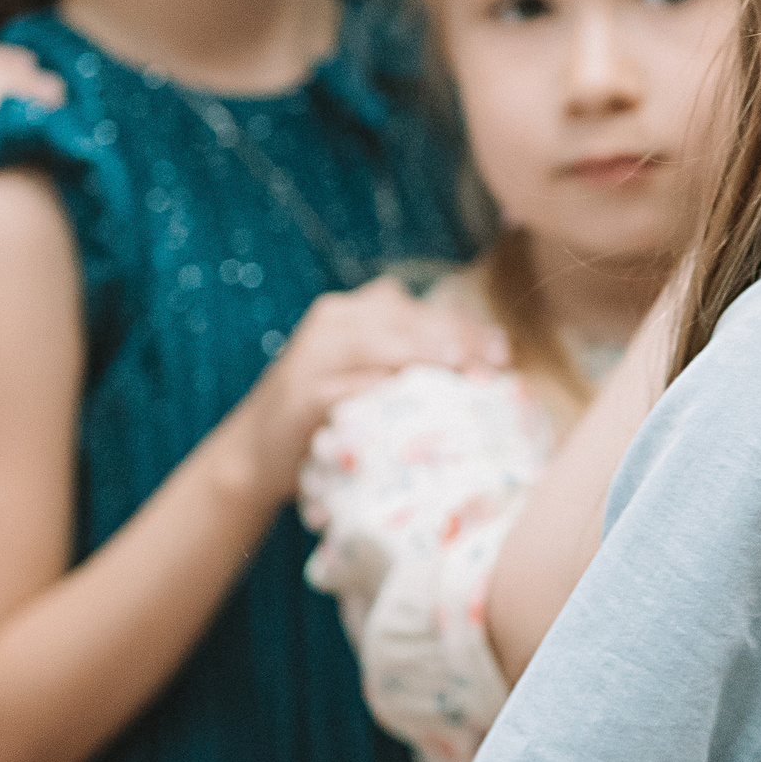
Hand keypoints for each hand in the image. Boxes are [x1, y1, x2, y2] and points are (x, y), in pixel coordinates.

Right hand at [240, 279, 504, 504]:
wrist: (257, 451)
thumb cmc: (333, 414)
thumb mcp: (373, 376)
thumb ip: (415, 360)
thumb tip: (488, 365)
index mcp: (355, 312)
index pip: (422, 310)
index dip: (466, 328)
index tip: (503, 352)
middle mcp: (333, 322)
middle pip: (405, 320)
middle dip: (453, 339)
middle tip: (491, 364)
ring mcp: (312, 355)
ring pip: (376, 342)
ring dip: (420, 354)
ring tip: (458, 367)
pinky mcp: (299, 393)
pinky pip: (342, 386)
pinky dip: (374, 390)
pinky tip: (404, 398)